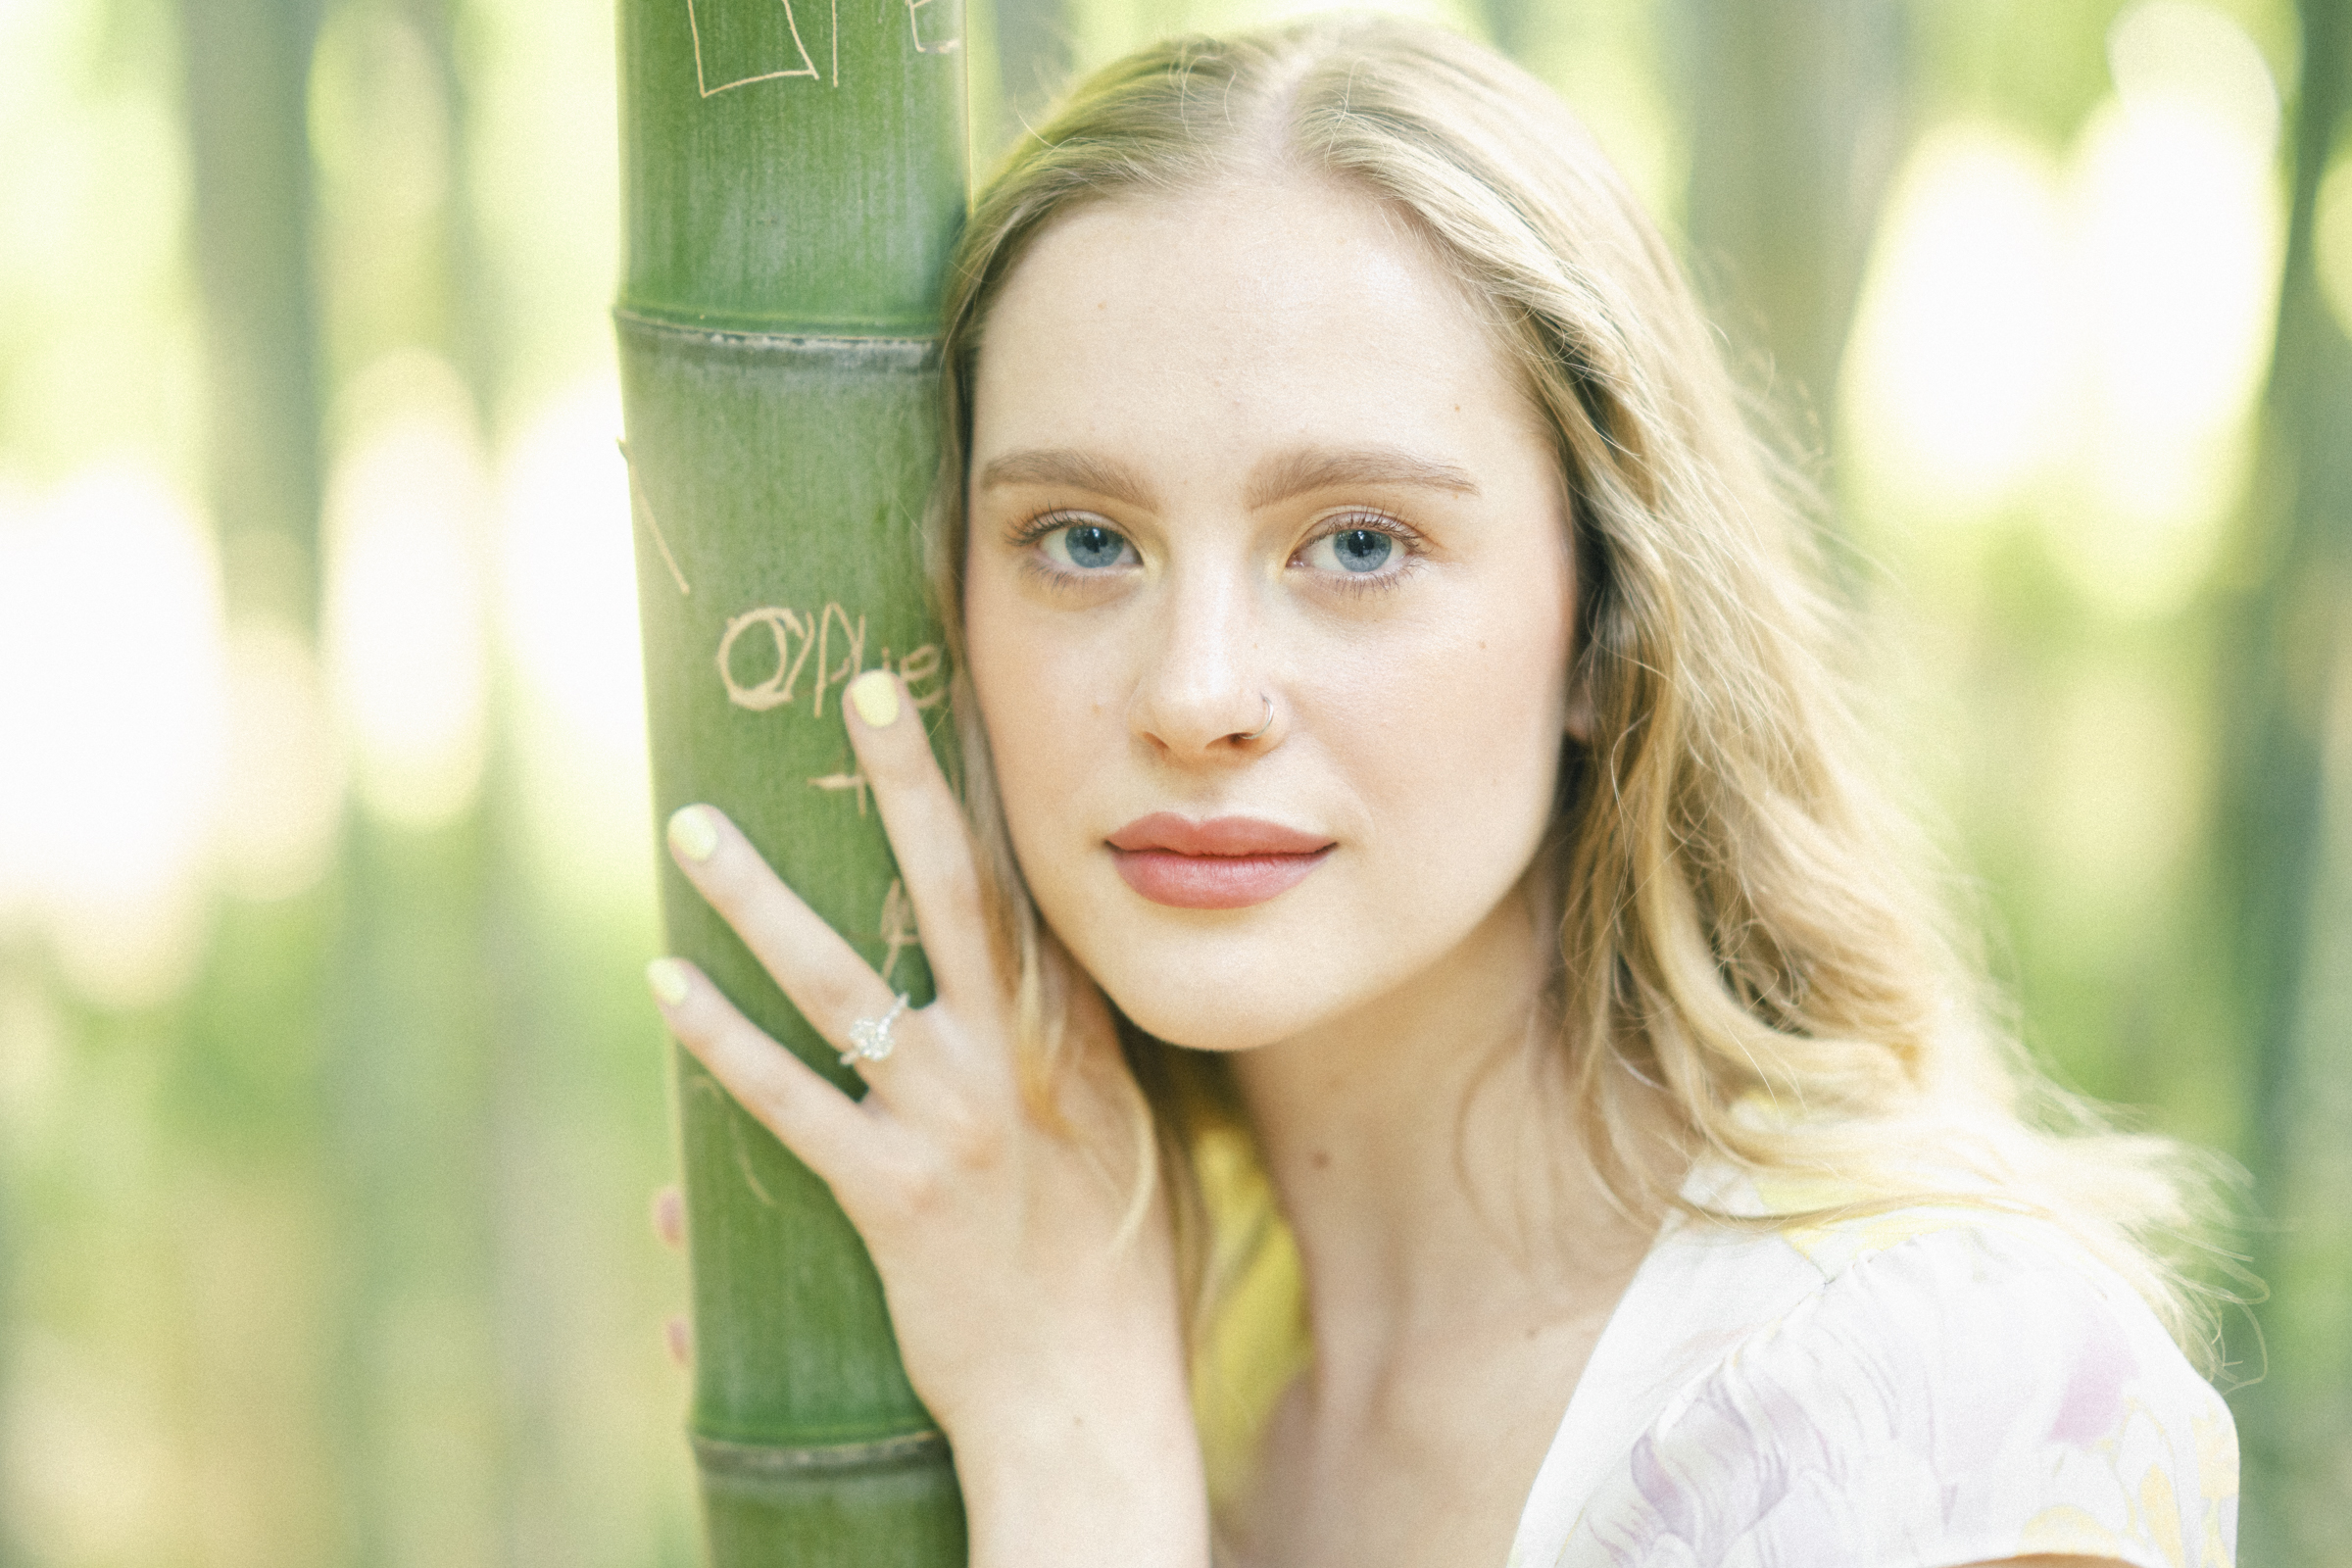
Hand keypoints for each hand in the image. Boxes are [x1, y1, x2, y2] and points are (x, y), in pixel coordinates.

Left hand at [644, 671, 1208, 1567]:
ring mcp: (955, 1125)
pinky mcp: (891, 1196)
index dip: (998, 789)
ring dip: (763, 900)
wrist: (1093, 1406)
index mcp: (1085, 1042)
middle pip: (955, 894)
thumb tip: (1049, 1017)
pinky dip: (721, 1042)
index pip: (1035, 887)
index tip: (962, 700)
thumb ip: (1092, 1074)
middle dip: (907, 784)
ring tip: (694, 829)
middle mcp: (1022, 1063)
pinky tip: (666, 985)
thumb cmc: (1127, 1285)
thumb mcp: (1143, 1155)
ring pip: (845, 983)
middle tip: (859, 693)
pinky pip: (789, 1103)